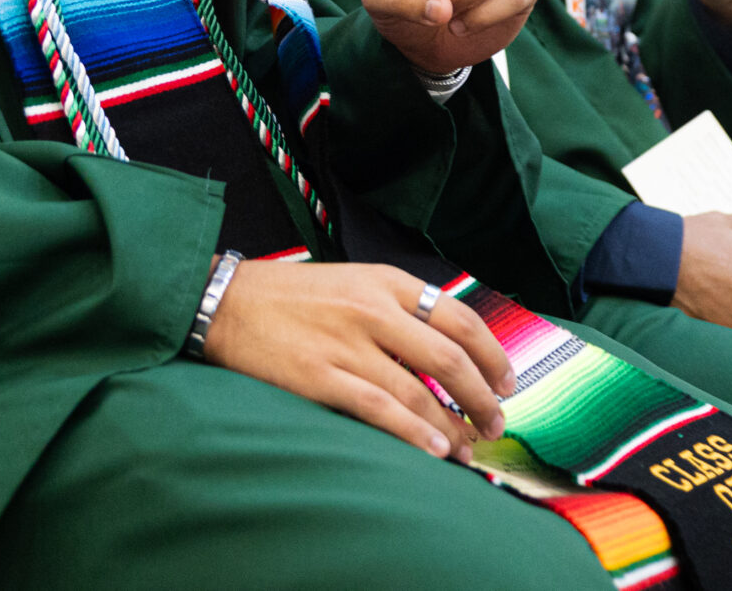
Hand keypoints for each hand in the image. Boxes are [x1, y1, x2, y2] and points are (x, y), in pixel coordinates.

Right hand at [200, 260, 514, 460]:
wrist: (225, 301)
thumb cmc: (290, 296)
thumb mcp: (353, 281)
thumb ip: (397, 307)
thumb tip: (446, 349)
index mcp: (385, 282)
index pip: (458, 317)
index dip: (492, 353)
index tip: (507, 380)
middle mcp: (373, 309)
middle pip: (449, 356)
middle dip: (482, 395)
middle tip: (495, 421)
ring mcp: (346, 343)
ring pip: (419, 390)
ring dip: (452, 424)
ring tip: (469, 447)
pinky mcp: (320, 376)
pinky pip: (380, 409)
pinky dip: (413, 432)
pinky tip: (434, 449)